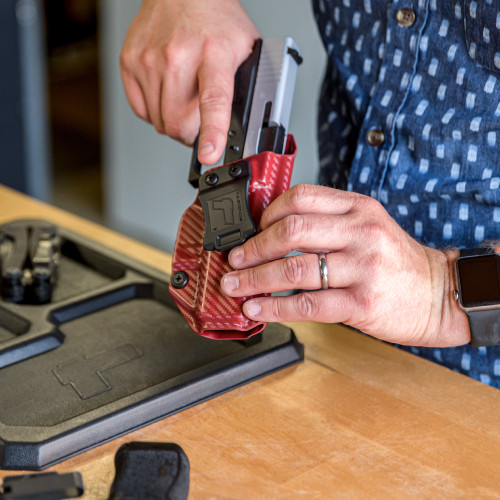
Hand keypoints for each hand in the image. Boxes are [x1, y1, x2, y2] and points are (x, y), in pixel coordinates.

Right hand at [120, 0, 259, 163]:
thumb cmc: (215, 21)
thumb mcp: (245, 50)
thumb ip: (247, 87)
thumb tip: (249, 125)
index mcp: (214, 54)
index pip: (212, 101)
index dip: (211, 132)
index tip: (209, 154)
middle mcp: (178, 56)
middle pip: (178, 122)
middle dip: (190, 136)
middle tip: (199, 126)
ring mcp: (150, 60)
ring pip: (159, 122)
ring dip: (173, 124)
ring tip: (184, 101)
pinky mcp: (130, 62)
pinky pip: (141, 110)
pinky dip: (155, 112)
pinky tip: (166, 95)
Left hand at [220, 184, 469, 346]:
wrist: (439, 294)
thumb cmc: (396, 262)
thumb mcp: (368, 228)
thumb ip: (328, 224)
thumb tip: (273, 233)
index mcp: (358, 208)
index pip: (301, 198)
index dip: (266, 214)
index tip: (250, 230)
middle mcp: (361, 232)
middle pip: (291, 231)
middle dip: (253, 247)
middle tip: (234, 260)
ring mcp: (362, 268)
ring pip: (293, 268)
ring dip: (255, 278)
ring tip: (235, 285)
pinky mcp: (361, 303)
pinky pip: (306, 304)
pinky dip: (274, 306)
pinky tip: (257, 307)